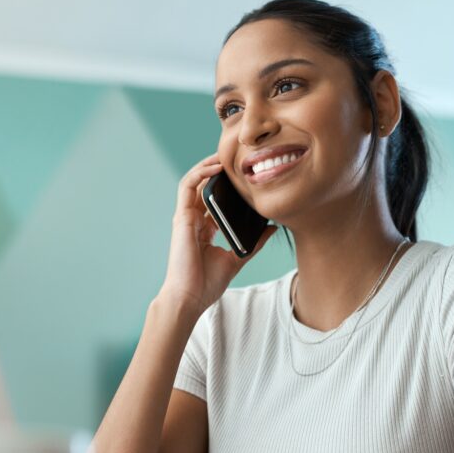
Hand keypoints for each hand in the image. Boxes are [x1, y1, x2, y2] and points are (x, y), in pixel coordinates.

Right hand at [159, 154, 277, 315]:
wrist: (190, 298)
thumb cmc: (207, 284)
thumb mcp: (237, 259)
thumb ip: (254, 243)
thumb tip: (272, 228)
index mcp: (205, 229)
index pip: (215, 200)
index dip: (227, 185)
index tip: (246, 175)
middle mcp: (194, 220)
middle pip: (205, 186)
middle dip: (218, 169)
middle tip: (238, 157)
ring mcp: (186, 217)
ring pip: (194, 180)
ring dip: (208, 165)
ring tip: (226, 154)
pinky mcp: (182, 217)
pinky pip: (187, 186)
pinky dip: (200, 172)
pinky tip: (216, 166)